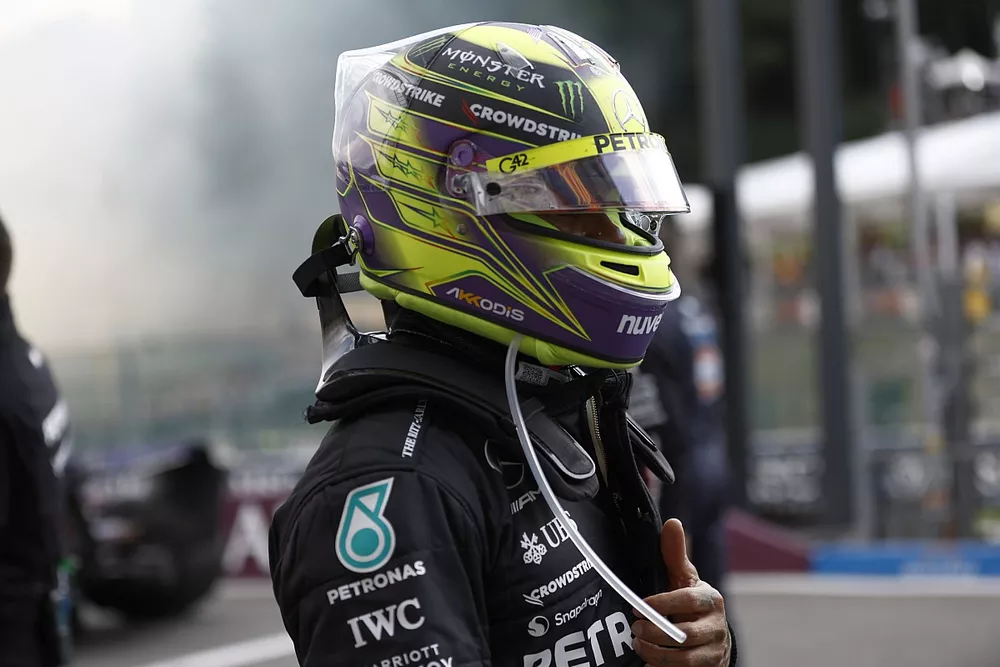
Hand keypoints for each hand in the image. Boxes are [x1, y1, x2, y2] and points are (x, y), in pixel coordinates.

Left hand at [631, 519, 730, 666]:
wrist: (714, 640)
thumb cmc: (692, 604)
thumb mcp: (685, 579)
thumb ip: (675, 555)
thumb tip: (672, 522)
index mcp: (711, 600)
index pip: (688, 600)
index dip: (663, 603)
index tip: (640, 607)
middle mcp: (716, 626)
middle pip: (685, 634)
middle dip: (655, 633)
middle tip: (634, 630)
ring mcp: (714, 651)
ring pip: (684, 658)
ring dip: (655, 653)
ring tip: (638, 645)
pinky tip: (648, 664)